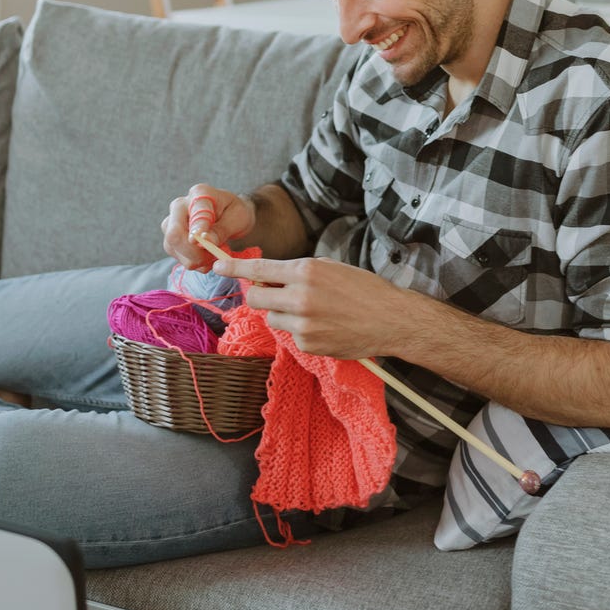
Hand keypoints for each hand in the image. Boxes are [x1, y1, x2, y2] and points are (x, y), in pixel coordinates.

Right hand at [161, 183, 255, 270]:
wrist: (231, 216)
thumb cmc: (235, 213)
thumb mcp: (237, 219)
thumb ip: (221, 230)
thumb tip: (205, 240)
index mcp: (199, 194)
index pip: (192, 213)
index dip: (197, 229)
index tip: (205, 241)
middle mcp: (179, 206)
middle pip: (174, 234)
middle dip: (194, 252)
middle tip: (213, 256)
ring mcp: (171, 223)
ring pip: (173, 248)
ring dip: (195, 259)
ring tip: (213, 254)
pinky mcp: (171, 239)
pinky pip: (177, 257)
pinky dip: (194, 263)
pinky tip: (206, 258)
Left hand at [213, 255, 409, 358]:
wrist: (391, 319)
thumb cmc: (363, 289)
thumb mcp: (330, 268)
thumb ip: (298, 271)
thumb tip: (269, 276)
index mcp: (306, 271)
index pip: (259, 268)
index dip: (234, 267)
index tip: (217, 264)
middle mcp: (300, 297)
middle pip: (257, 297)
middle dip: (261, 294)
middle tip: (274, 293)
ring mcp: (303, 324)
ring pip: (273, 318)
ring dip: (284, 314)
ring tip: (312, 312)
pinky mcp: (308, 344)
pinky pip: (290, 335)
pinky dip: (301, 331)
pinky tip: (324, 327)